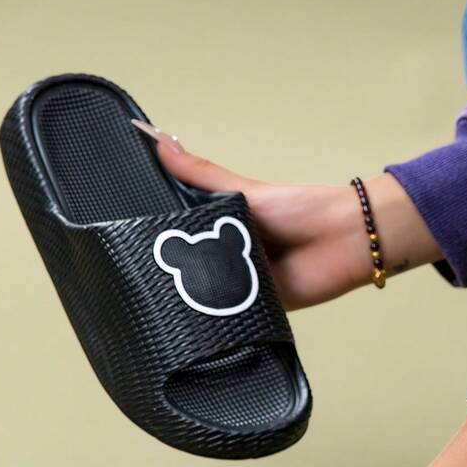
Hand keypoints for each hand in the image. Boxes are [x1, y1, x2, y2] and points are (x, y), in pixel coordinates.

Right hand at [143, 126, 442, 310]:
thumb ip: (200, 174)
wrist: (347, 241)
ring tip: (155, 308)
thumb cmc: (302, 208)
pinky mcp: (260, 312)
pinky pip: (233, 321)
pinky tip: (193, 327)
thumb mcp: (245, 191)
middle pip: (190, 271)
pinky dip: (220, 322)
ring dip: (192, 301)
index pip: (181, 235)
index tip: (119, 243)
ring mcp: (244, 285)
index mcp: (223, 227)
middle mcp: (229, 257)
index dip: (156, 240)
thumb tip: (156, 139)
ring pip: (207, 298)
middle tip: (131, 281)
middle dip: (169, 277)